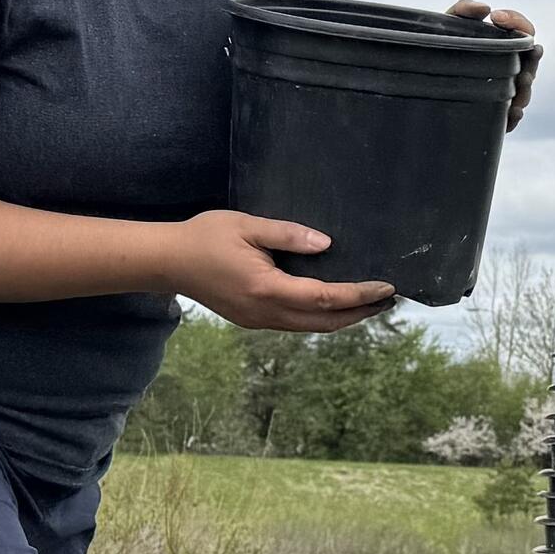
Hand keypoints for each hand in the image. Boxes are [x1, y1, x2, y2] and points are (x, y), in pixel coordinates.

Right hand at [171, 211, 392, 330]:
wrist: (165, 262)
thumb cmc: (203, 238)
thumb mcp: (246, 225)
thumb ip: (288, 234)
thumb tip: (326, 244)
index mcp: (267, 289)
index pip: (325, 298)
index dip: (360, 295)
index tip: (386, 287)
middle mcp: (266, 313)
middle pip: (325, 322)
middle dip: (360, 313)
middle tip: (389, 300)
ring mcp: (258, 321)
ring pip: (311, 328)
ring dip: (343, 319)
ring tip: (370, 304)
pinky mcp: (253, 320)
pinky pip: (296, 324)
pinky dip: (322, 318)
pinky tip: (335, 305)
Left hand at [449, 0, 541, 127]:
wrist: (417, 79)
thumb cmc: (439, 48)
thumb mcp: (449, 25)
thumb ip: (463, 9)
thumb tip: (485, 8)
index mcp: (503, 46)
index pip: (523, 32)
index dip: (517, 22)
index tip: (497, 18)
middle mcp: (509, 69)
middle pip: (531, 64)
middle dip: (532, 58)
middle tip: (531, 50)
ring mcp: (504, 93)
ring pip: (524, 92)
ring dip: (527, 86)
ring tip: (524, 79)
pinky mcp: (493, 117)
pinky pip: (509, 119)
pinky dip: (514, 116)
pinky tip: (514, 111)